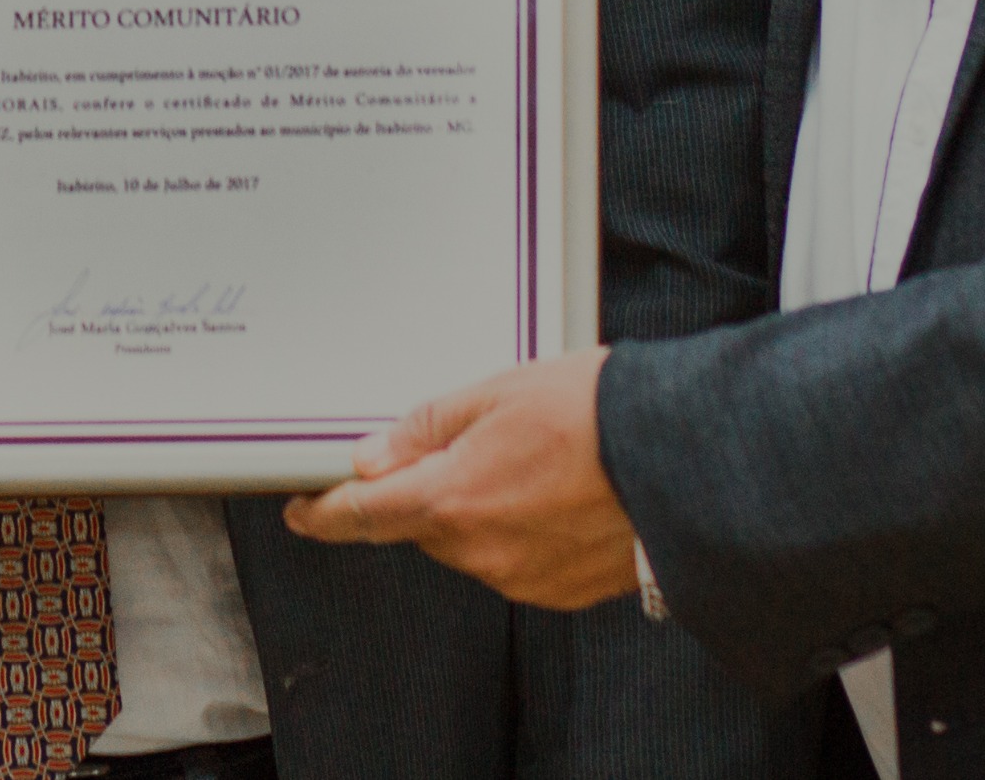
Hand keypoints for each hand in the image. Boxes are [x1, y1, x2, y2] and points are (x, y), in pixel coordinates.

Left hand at [281, 350, 640, 611]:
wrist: (682, 458)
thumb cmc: (597, 413)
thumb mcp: (497, 392)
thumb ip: (426, 427)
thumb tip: (375, 455)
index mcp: (451, 499)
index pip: (363, 515)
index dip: (325, 513)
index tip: (303, 510)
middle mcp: (480, 551)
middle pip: (422, 525)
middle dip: (429, 491)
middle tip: (474, 445)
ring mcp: (521, 577)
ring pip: (469, 544)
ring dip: (479, 510)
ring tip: (533, 461)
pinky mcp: (560, 592)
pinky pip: (515, 561)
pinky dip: (521, 531)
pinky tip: (556, 495)